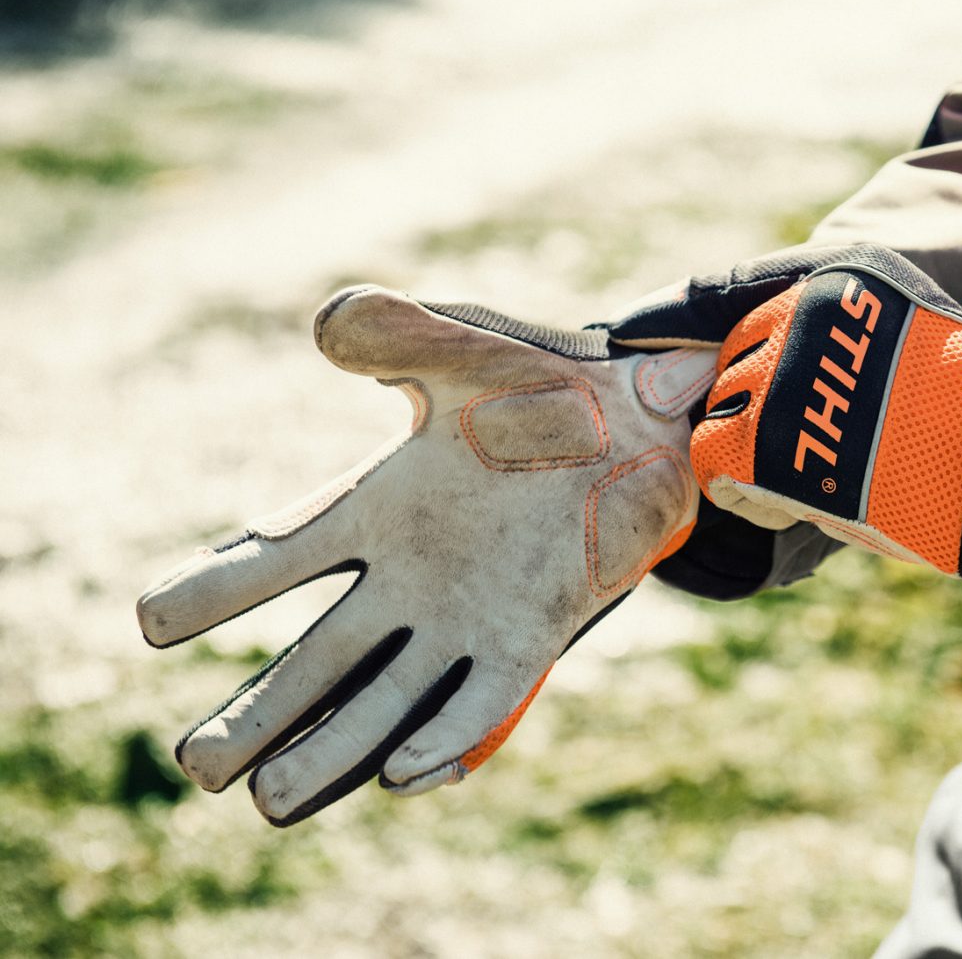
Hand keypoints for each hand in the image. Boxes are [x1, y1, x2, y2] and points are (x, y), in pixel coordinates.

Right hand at [137, 285, 713, 824]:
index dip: (217, 587)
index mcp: (379, 508)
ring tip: (269, 804)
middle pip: (319, 659)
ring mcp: (468, 615)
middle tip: (196, 767)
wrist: (643, 417)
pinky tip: (405, 775)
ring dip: (331, 747)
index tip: (150, 621)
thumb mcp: (465, 350)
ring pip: (386, 698)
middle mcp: (411, 577)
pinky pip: (483, 700)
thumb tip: (331, 324)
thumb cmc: (546, 382)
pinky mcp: (531, 636)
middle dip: (259, 711)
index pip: (280, 557)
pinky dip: (448, 736)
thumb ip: (396, 333)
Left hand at [610, 245, 961, 575]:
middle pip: (727, 364)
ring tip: (820, 474)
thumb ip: (839, 330)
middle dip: (752, 407)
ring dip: (752, 451)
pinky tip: (802, 500)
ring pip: (718, 414)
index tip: (621, 329)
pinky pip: (715, 463)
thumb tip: (755, 357)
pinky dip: (745, 491)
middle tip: (813, 444)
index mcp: (837, 275)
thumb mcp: (914, 326)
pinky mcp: (764, 435)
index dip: (668, 314)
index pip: (725, 288)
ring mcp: (776, 372)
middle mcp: (798, 312)